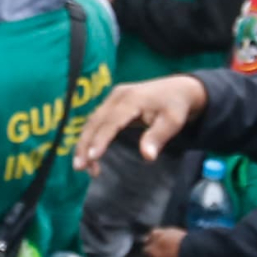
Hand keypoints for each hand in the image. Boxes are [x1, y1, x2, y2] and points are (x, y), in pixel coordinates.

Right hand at [74, 74, 207, 170]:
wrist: (177, 89)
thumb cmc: (175, 107)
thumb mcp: (173, 122)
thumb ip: (158, 137)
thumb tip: (148, 157)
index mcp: (132, 99)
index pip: (112, 121)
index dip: (101, 139)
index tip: (93, 157)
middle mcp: (117, 96)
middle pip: (95, 121)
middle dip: (85, 144)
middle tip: (80, 168)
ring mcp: (112, 98)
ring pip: (92, 122)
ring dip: (84, 143)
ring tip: (82, 167)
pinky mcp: (111, 104)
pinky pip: (96, 121)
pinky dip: (90, 138)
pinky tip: (90, 156)